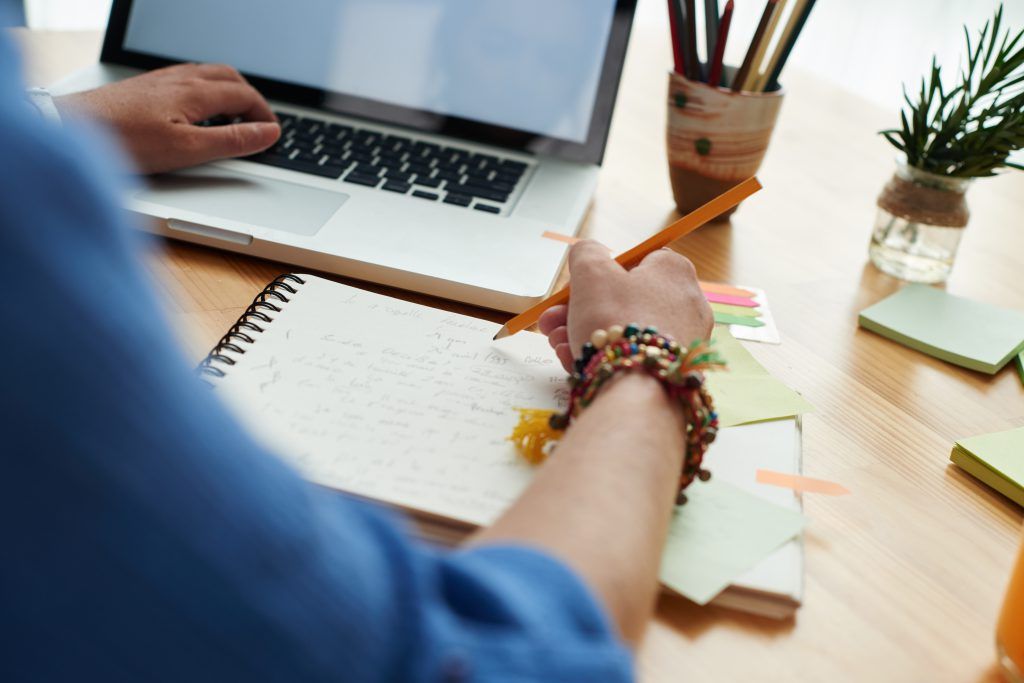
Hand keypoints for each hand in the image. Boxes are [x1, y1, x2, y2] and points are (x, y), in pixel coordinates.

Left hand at [54, 64, 280, 174]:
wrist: (73, 128)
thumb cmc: (125, 141)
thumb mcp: (188, 149)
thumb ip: (232, 141)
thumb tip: (268, 133)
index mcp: (196, 93)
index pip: (244, 96)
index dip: (264, 115)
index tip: (273, 134)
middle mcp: (179, 79)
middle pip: (229, 77)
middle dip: (251, 97)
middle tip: (260, 121)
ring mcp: (160, 80)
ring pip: (207, 74)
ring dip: (229, 91)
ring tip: (235, 114)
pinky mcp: (144, 87)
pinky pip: (186, 78)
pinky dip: (206, 90)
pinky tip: (196, 108)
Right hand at [538, 241, 712, 372]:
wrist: (637, 389)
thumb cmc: (616, 320)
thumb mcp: (591, 272)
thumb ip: (586, 253)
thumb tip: (588, 253)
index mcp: (674, 270)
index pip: (634, 261)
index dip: (597, 275)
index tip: (571, 290)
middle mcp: (687, 303)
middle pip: (623, 300)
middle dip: (579, 310)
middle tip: (550, 322)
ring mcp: (683, 340)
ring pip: (624, 331)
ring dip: (584, 334)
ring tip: (556, 345)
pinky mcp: (674, 371)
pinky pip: (633, 357)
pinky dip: (604, 357)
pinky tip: (575, 363)